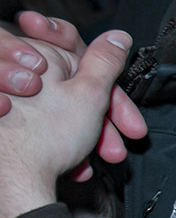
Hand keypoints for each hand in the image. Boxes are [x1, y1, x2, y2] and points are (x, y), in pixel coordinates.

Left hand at [0, 28, 133, 217]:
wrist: (11, 180)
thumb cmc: (41, 140)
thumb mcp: (90, 94)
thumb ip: (107, 61)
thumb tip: (118, 37)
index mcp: (42, 56)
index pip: (89, 62)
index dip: (113, 89)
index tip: (123, 112)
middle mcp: (23, 72)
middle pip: (76, 90)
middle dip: (102, 120)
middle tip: (117, 142)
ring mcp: (14, 97)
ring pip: (62, 112)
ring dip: (87, 138)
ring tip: (94, 159)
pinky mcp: (9, 121)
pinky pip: (45, 127)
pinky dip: (62, 144)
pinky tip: (72, 162)